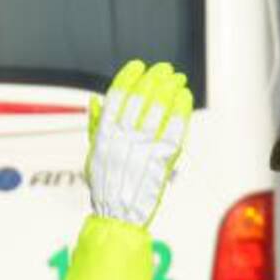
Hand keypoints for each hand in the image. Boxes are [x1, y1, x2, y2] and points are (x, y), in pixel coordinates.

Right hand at [85, 59, 192, 226]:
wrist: (119, 213)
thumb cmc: (106, 184)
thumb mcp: (94, 153)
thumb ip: (96, 126)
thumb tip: (96, 100)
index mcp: (106, 134)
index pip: (117, 97)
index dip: (129, 78)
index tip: (139, 66)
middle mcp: (125, 138)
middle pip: (141, 99)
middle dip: (154, 79)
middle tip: (164, 68)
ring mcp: (144, 148)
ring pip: (159, 111)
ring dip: (170, 90)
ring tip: (177, 79)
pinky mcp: (163, 159)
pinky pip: (174, 130)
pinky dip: (180, 111)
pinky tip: (185, 98)